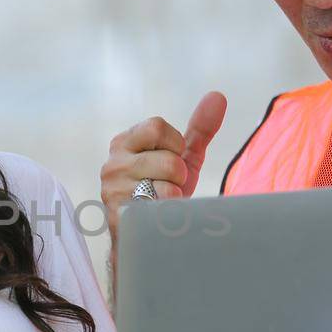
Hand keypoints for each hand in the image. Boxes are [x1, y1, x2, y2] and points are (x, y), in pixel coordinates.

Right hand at [100, 92, 227, 243]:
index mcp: (124, 143)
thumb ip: (200, 128)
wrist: (148, 234)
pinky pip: (163, 209)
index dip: (175, 144)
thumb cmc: (164, 190)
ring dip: (175, 196)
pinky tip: (159, 216)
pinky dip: (171, 213)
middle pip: (168, 159)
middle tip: (168, 184)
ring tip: (162, 201)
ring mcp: (114, 192)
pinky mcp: (121, 217)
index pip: (157, 126)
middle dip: (179, 174)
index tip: (172, 157)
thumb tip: (218, 96)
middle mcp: (113, 164)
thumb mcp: (183, 157)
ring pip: (167, 186)